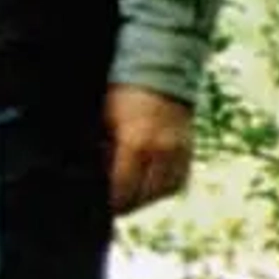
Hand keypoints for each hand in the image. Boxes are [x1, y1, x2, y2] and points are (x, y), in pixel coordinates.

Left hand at [104, 85, 194, 216]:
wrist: (159, 72)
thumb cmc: (122, 96)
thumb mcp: (103, 122)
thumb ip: (99, 153)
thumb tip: (90, 181)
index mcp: (136, 144)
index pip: (121, 191)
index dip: (109, 203)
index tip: (99, 206)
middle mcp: (162, 152)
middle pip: (140, 199)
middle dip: (122, 203)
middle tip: (108, 201)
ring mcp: (179, 154)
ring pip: (158, 195)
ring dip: (141, 197)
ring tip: (125, 191)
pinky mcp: (189, 154)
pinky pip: (174, 185)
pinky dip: (158, 188)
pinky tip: (144, 183)